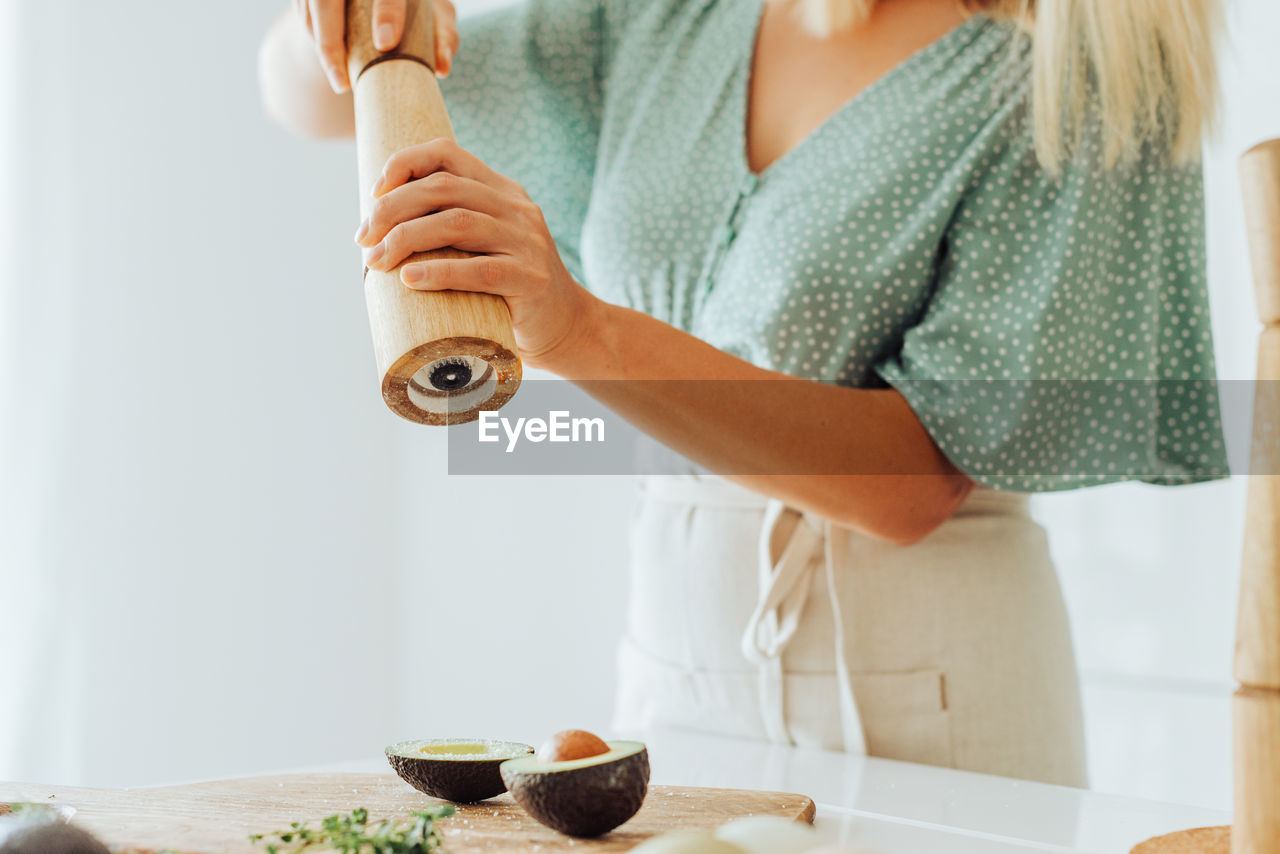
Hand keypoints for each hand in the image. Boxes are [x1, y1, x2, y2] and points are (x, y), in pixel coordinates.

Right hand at [293, 0, 459, 92]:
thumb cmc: (419, 7)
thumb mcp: (437, 17)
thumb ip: (444, 36)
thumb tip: (442, 69)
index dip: (387, 12)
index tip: (386, 44)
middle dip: (332, 40)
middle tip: (344, 84)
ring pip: (312, 6)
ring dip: (321, 46)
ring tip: (339, 82)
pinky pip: (303, 12)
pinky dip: (313, 38)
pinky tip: (330, 63)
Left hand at [354, 139, 594, 367]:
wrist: (567, 327)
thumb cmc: (508, 290)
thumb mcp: (484, 244)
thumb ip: (449, 227)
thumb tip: (376, 227)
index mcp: (502, 191)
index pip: (447, 154)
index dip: (404, 163)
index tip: (372, 194)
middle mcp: (517, 208)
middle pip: (443, 188)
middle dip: (391, 208)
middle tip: (363, 238)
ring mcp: (527, 242)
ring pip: (457, 223)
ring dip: (406, 238)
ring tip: (376, 260)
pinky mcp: (531, 279)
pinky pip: (481, 269)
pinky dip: (440, 272)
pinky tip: (409, 279)